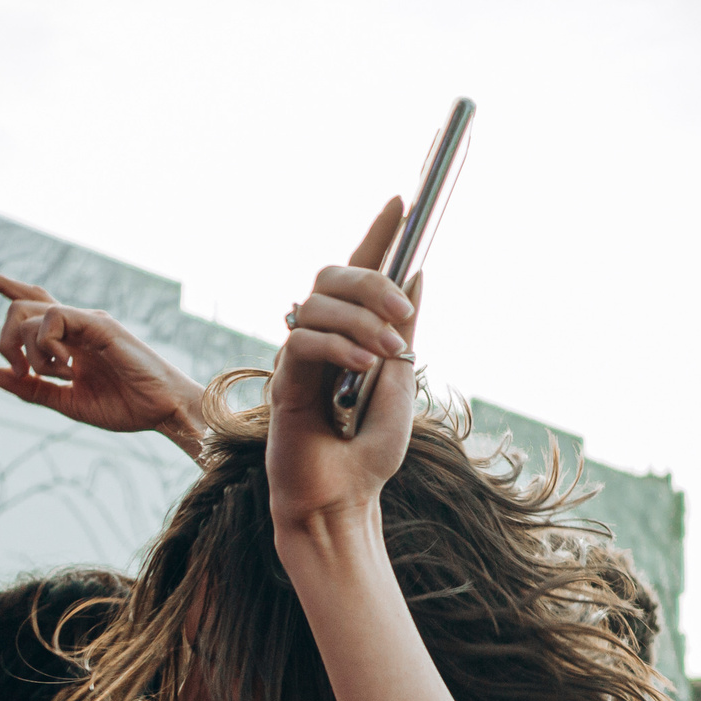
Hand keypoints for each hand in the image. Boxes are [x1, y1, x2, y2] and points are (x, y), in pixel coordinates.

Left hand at [0, 268, 208, 456]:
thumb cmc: (125, 406)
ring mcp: (86, 322)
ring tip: (55, 375)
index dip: (2, 285)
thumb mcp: (68, 402)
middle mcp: (76, 325)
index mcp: (69, 339)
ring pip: (29, 313)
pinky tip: (67, 368)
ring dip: (28, 349)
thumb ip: (32, 389)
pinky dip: (47, 345)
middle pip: (18, 308)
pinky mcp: (98, 324)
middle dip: (5, 340)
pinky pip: (53, 318)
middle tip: (22, 373)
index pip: (30, 303)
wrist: (163, 411)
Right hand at [264, 200, 422, 546]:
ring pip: (317, 304)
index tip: (404, 198)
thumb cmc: (369, 452)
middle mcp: (319, 338)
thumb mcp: (399, 382)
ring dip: (363, 322)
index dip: (378, 233)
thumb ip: (402, 330)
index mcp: (349, 334)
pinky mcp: (283, 383)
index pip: (357, 271)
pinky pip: (304, 342)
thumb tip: (416, 275)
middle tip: (405, 311)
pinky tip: (365, 366)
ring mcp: (297, 358)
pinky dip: (340, 347)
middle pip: (332, 275)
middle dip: (372, 281)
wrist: (344, 502)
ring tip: (391, 353)